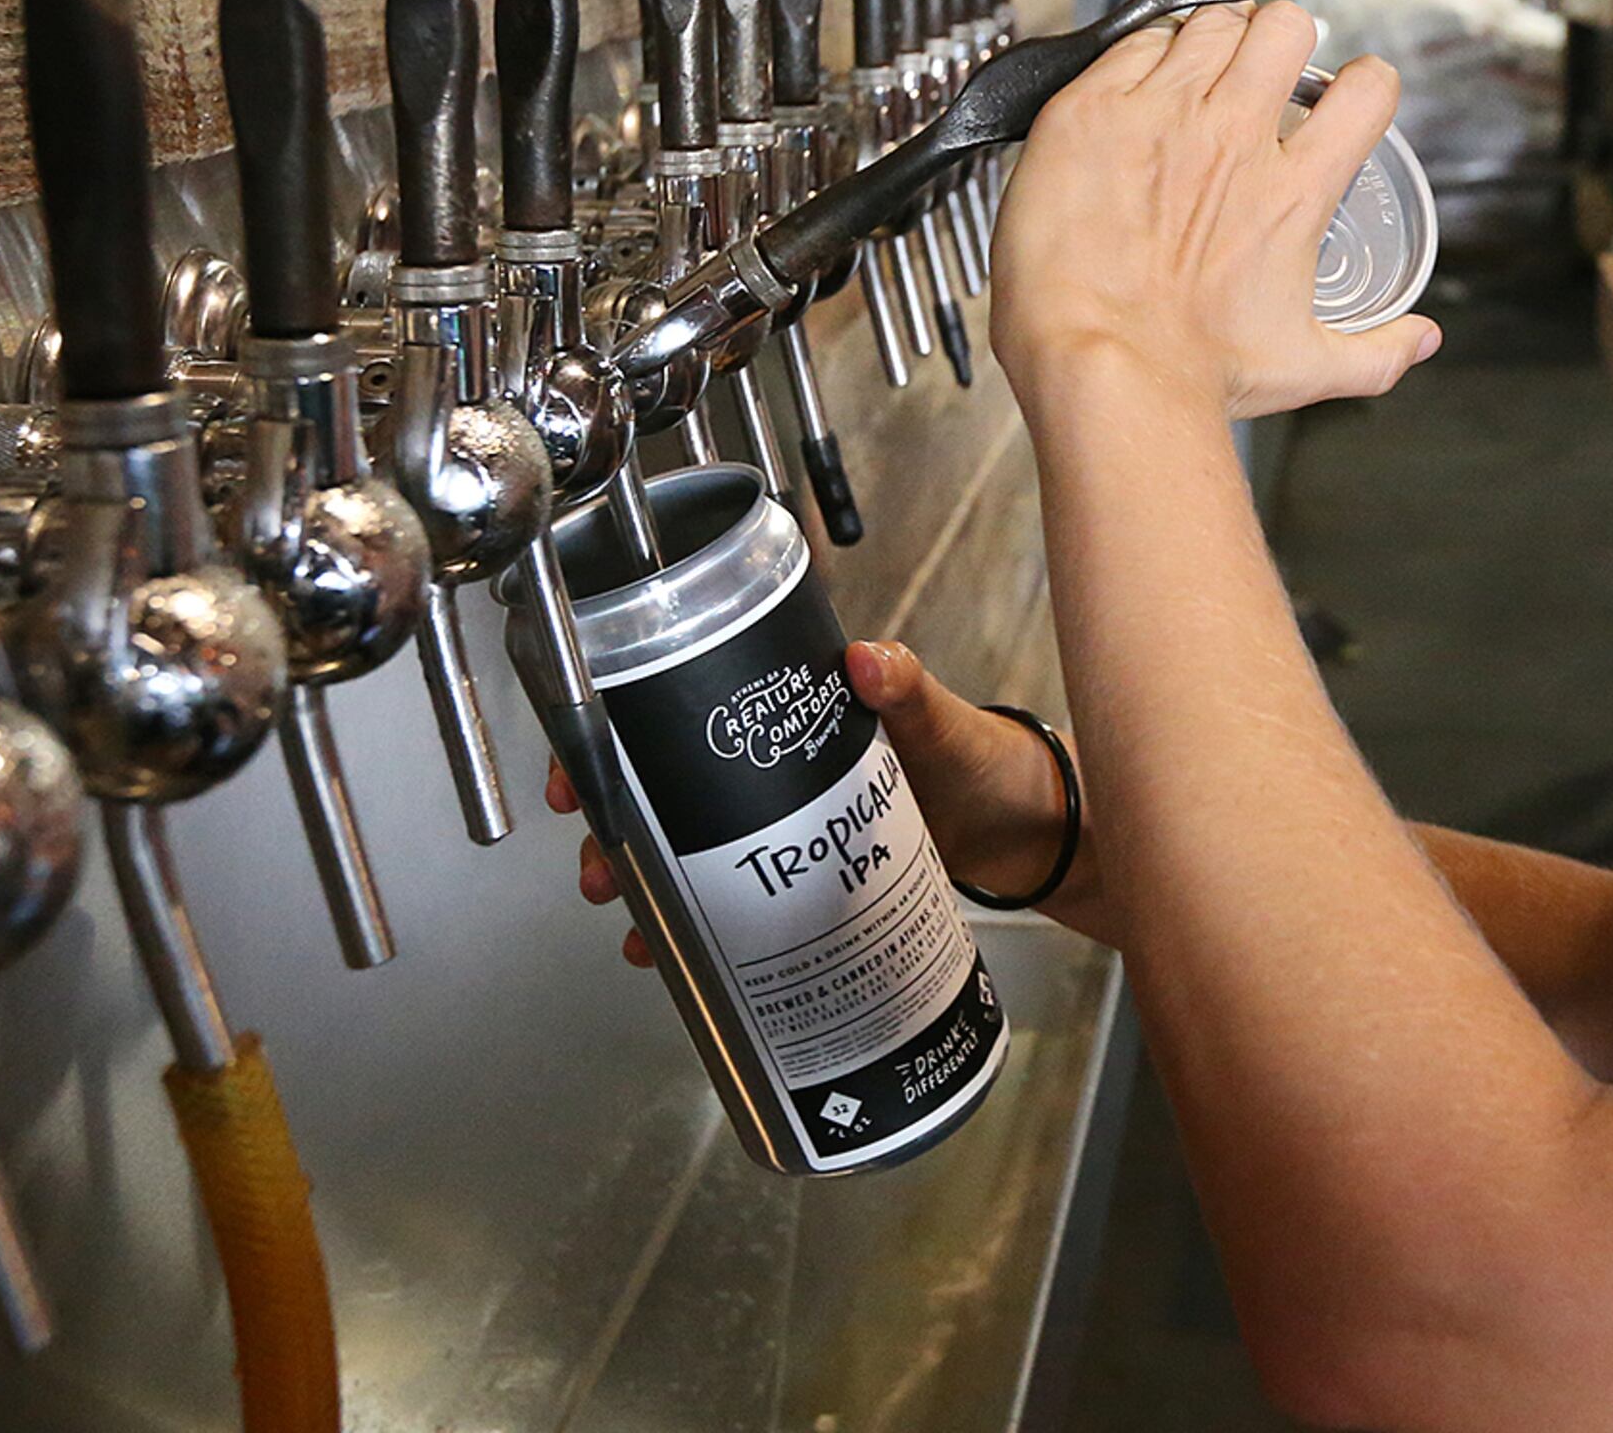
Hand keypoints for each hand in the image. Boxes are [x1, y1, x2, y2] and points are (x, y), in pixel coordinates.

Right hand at [548, 640, 1102, 963]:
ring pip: (688, 847)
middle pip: (666, 786)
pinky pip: (731, 896)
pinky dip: (695, 925)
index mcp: (794, 707)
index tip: (581, 760)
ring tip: (627, 917)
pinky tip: (671, 953)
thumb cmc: (990, 762)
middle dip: (617, 821)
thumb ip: (909, 692)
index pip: (682, 704)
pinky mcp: (802, 873)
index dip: (616, 729)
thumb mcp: (945, 724)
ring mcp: (784, 823)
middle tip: (599, 860)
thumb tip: (871, 659)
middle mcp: (775, 765)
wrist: (1031, 834)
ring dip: (645, 879)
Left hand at [988, 0, 1439, 421]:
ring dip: (1213, 37)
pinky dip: (1142, 56)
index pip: (1367, 89)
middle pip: (1286, 26)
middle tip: (1259, 69)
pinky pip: (1132, 43)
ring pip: (1211, 21)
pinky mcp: (1094, 111)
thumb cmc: (1192, 373)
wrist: (1102, 369)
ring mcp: (1162, 115)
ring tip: (1197, 70)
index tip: (1341, 95)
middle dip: (1282, 38)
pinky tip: (1136, 90)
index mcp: (1294, 189)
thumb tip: (1420, 342)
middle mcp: (1234, 136)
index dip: (1362, 83)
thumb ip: (1376, 354)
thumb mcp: (1305, 368)